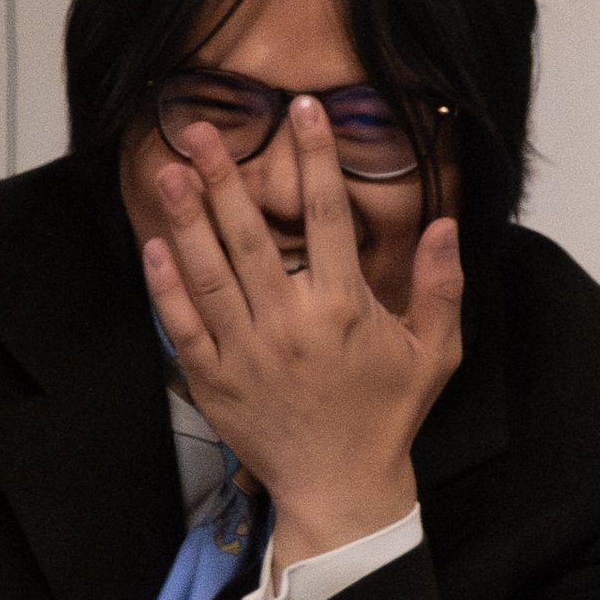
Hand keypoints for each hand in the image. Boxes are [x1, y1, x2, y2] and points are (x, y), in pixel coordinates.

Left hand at [143, 97, 462, 565]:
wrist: (341, 489)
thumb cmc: (387, 417)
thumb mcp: (434, 355)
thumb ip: (440, 288)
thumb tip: (444, 224)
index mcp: (344, 308)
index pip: (327, 216)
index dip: (315, 158)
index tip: (302, 110)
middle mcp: (289, 323)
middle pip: (251, 236)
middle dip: (225, 178)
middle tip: (201, 131)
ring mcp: (245, 352)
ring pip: (209, 273)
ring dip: (187, 220)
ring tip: (169, 171)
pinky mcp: (213, 380)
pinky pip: (182, 325)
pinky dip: (166, 287)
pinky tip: (154, 247)